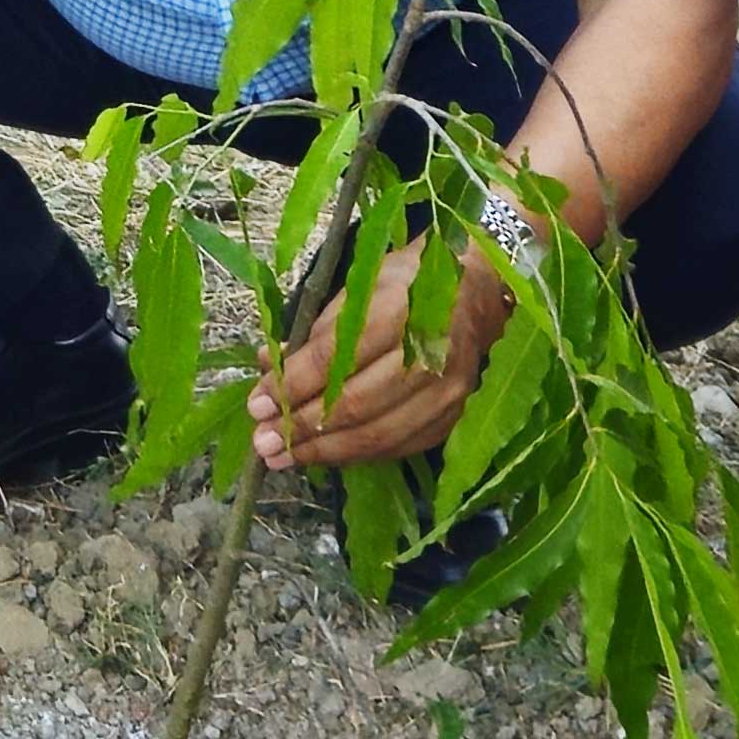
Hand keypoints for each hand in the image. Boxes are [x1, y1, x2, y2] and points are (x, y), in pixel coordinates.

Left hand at [258, 229, 511, 473]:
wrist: (480, 288)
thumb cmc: (411, 279)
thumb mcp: (360, 285)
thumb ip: (317, 330)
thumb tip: (267, 364)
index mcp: (402, 309)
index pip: (337, 358)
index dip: (292, 385)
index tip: (258, 404)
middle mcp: (430, 354)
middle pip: (356, 405)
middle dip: (302, 428)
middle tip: (264, 443)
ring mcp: (448, 391)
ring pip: (378, 435)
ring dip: (324, 452)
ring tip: (284, 458)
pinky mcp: (455, 415)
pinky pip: (400, 446)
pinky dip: (359, 455)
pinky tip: (328, 455)